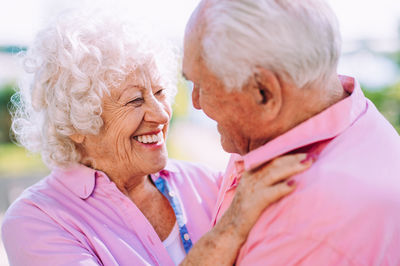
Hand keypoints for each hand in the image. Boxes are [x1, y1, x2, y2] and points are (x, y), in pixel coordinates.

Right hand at [180, 153, 310, 265]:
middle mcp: (250, 178)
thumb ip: (264, 180)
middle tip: (309, 156)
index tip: (302, 152)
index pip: (270, 158)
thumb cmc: (245, 210)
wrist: (231, 228)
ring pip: (274, 173)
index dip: (286, 154)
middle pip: (274, 163)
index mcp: (250, 173)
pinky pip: (272, 192)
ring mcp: (251, 189)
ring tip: (307, 165)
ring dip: (293, 168)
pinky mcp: (255, 202)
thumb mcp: (252, 190)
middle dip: (293, 158)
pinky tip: (294, 185)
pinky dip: (284, 187)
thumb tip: (287, 175)